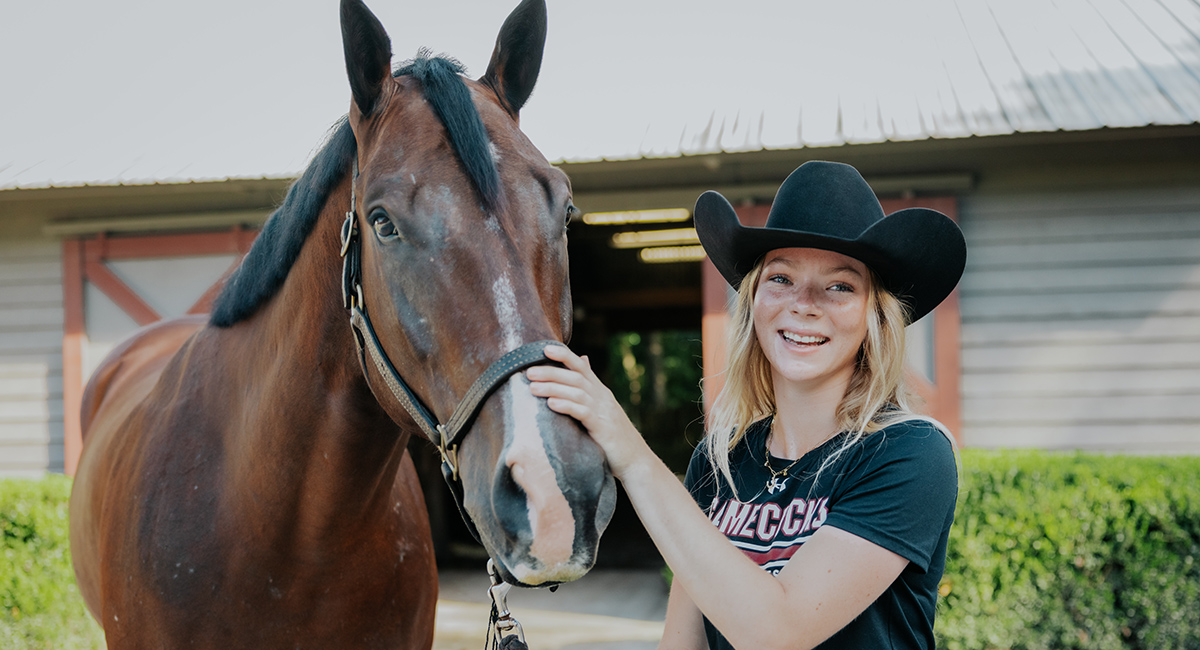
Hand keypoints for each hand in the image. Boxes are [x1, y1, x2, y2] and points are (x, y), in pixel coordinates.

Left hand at [526, 345, 649, 478]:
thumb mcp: (600, 410)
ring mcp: (603, 410)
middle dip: (551, 372)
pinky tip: (551, 404)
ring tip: (533, 388)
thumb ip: (588, 390)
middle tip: (529, 372)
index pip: (581, 366)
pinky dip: (566, 406)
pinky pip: (582, 412)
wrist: (635, 459)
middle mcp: (602, 396)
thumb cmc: (613, 436)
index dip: (564, 355)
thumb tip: (583, 363)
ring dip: (553, 388)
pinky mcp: (602, 426)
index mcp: (600, 391)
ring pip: (576, 392)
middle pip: (575, 376)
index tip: (544, 348)